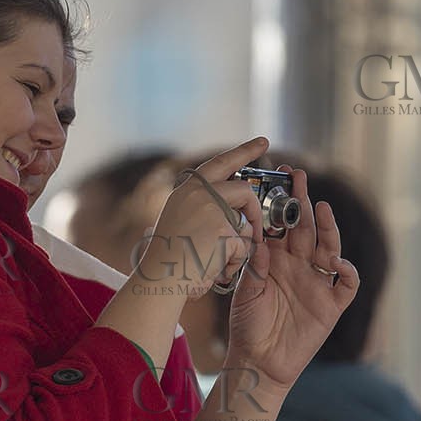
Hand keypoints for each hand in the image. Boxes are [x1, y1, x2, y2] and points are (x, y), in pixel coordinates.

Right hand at [136, 137, 268, 298]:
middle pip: (243, 190)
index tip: (263, 141)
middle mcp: (199, 194)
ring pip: (247, 222)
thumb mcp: (179, 222)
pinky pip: (244, 245)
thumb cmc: (166, 260)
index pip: (219, 163)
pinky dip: (235, 261)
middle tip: (259, 224)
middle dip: (256, 210)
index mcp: (186, 191)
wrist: (158, 279)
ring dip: (242, 243)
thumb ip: (202, 209)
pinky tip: (216, 269)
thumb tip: (237, 209)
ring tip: (220, 261)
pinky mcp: (223, 229)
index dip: (243, 151)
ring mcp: (212, 209)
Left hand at [225, 165, 359, 401]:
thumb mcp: (244, 291)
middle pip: (305, 228)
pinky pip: (346, 284)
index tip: (274, 177)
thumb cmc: (247, 324)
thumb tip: (259, 242)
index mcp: (275, 258)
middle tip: (298, 176)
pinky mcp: (332, 304)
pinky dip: (346, 271)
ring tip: (322, 209)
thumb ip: (253, 267)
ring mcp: (317, 282)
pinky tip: (336, 262)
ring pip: (328, 248)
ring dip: (327, 228)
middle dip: (303, 202)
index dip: (280, 201)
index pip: (281, 223)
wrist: (259, 360)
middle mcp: (298, 265)